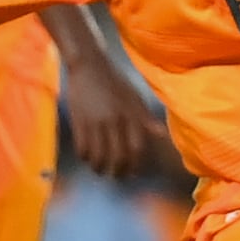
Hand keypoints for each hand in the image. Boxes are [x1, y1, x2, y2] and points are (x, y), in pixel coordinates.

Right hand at [63, 58, 174, 177]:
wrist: (88, 65)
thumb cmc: (114, 80)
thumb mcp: (134, 96)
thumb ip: (146, 118)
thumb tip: (160, 135)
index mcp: (131, 114)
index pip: (137, 148)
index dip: (135, 164)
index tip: (133, 172)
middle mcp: (116, 121)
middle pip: (118, 156)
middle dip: (117, 171)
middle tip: (116, 175)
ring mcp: (96, 122)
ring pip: (98, 156)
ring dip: (99, 167)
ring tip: (100, 169)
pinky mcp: (79, 122)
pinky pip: (82, 148)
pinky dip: (85, 157)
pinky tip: (87, 157)